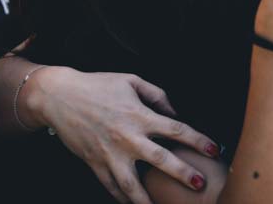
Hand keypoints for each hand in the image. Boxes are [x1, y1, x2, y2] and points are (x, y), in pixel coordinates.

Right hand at [26, 67, 219, 203]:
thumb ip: (158, 95)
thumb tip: (174, 112)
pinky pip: (110, 186)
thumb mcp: (132, 81)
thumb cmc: (99, 86)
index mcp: (140, 115)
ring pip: (132, 184)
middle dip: (183, 173)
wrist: (59, 97)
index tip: (213, 149)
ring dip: (148, 200)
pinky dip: (123, 198)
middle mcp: (127, 137)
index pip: (176, 129)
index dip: (197, 140)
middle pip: (160, 159)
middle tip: (200, 184)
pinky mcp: (94, 164)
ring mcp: (109, 154)